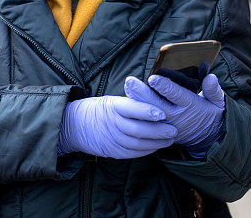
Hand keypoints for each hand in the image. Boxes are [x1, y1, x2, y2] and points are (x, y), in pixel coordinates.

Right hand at [58, 95, 177, 158]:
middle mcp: (112, 123)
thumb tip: (156, 98)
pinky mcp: (113, 151)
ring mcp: (112, 139)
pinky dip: (147, 150)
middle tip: (174, 129)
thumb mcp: (113, 100)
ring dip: (156, 142)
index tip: (163, 113)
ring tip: (170, 139)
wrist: (77, 125)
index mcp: (113, 106)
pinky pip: (133, 153)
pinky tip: (157, 146)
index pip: (132, 108)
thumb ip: (132, 102)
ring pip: (138, 143)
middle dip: (158, 131)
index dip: (148, 111)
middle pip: (138, 129)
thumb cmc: (102, 109)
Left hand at [124, 73, 224, 157]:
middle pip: (156, 104)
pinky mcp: (160, 129)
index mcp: (190, 106)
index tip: (154, 78)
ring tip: (126, 87)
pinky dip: (137, 110)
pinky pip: (146, 120)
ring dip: (136, 100)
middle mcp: (176, 116)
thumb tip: (211, 77)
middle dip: (142, 93)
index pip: (176, 95)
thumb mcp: (217, 102)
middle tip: (130, 81)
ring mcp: (166, 124)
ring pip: (148, 112)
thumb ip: (214, 90)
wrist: (206, 137)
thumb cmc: (210, 113)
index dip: (165, 87)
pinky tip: (128, 98)